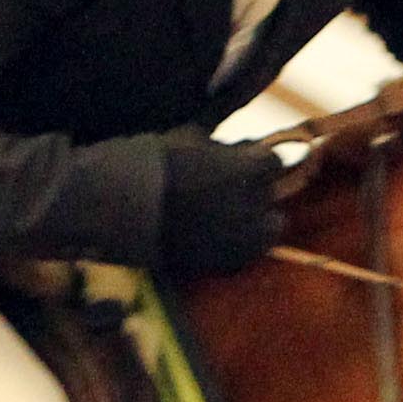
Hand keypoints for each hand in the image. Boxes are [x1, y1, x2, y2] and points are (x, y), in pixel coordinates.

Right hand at [152, 134, 290, 278]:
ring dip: (258, 221)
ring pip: (270, 229)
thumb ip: (223, 148)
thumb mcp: (192, 139)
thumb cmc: (155, 165)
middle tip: (231, 190)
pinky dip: (240, 246)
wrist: (127, 208)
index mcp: (248, 169)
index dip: (257, 162)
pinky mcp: (226, 263)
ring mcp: (243, 237)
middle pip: (272, 195)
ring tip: (233, 218)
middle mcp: (253, 204)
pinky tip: (219, 239)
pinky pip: (247, 254)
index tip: (242, 163)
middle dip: (256, 190)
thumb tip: (240, 152)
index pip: (275, 162)